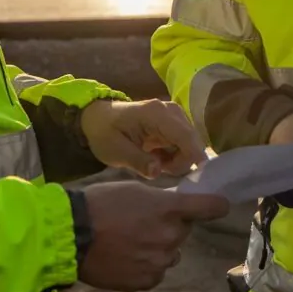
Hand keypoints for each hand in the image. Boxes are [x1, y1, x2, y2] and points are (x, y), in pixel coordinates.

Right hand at [76, 181, 229, 291]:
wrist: (70, 236)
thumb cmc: (99, 204)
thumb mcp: (133, 189)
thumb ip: (160, 200)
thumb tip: (172, 208)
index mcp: (170, 209)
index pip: (211, 207)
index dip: (216, 205)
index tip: (218, 206)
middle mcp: (170, 237)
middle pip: (182, 231)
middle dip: (169, 226)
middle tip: (142, 222)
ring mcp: (159, 262)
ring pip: (168, 254)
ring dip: (156, 248)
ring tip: (127, 242)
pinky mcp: (146, 281)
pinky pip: (154, 272)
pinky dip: (143, 266)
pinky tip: (123, 257)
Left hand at [81, 99, 206, 177]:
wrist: (99, 118)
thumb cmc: (105, 133)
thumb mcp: (116, 151)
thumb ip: (138, 161)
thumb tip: (157, 172)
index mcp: (157, 114)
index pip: (186, 137)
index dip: (190, 160)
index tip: (182, 180)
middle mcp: (171, 111)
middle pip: (193, 142)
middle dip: (182, 162)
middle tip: (160, 170)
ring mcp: (174, 116)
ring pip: (191, 144)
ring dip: (179, 160)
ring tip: (157, 164)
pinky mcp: (174, 123)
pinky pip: (185, 143)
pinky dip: (176, 155)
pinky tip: (159, 158)